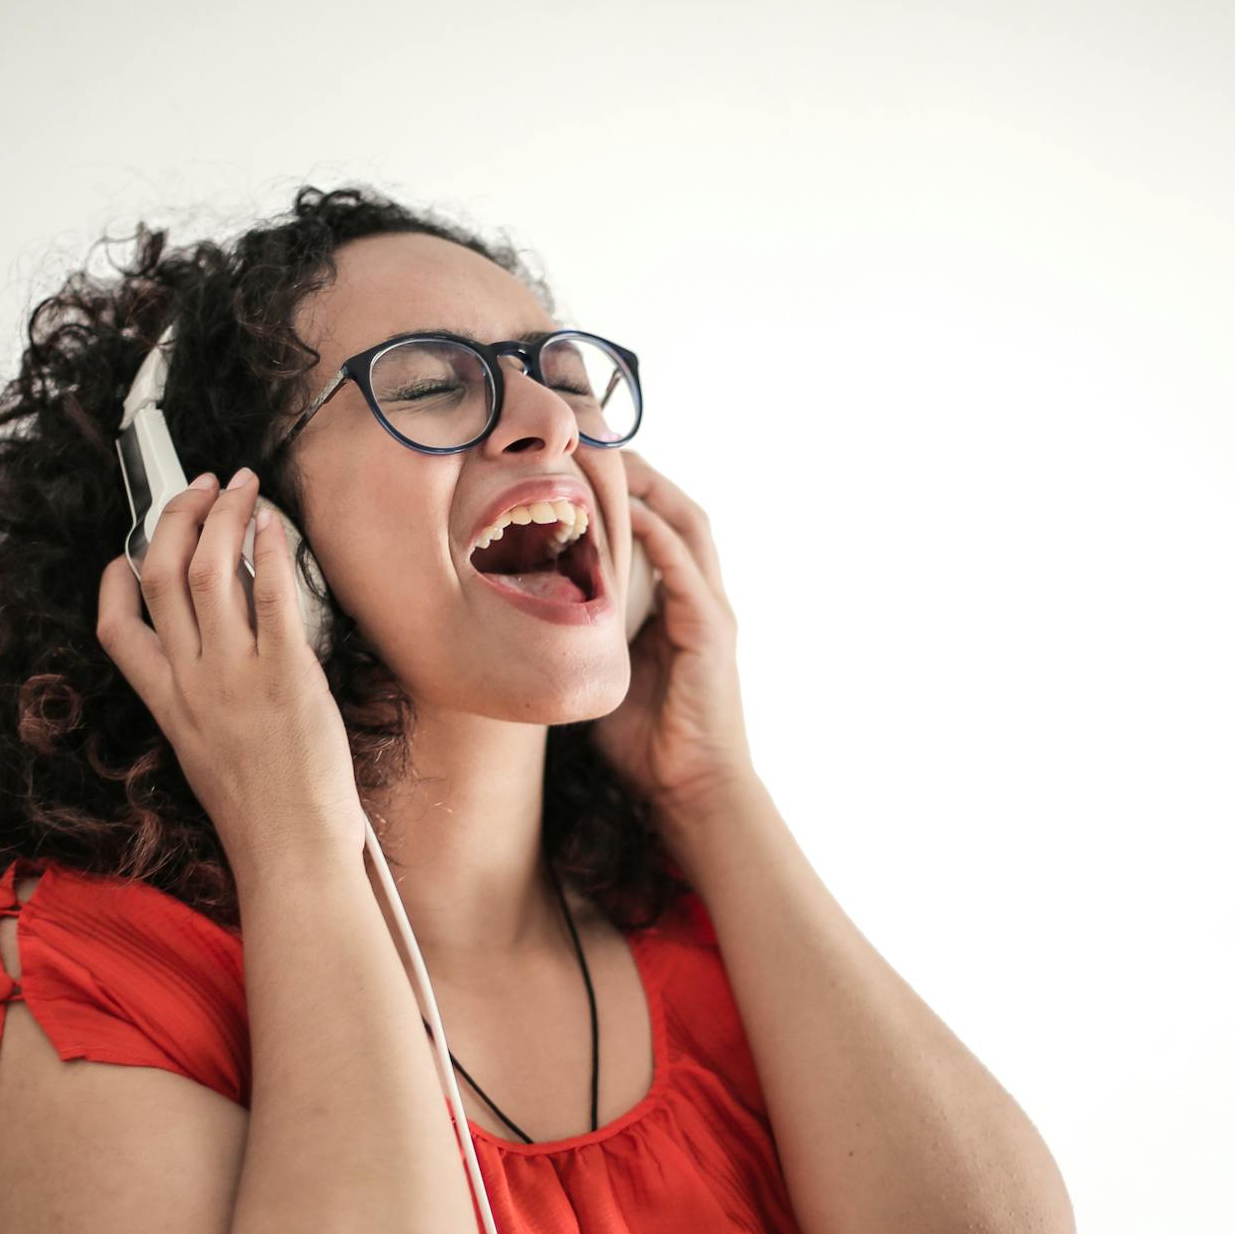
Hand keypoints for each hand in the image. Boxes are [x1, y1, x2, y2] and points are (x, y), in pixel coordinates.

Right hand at [96, 467, 367, 874]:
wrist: (291, 851)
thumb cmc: (263, 814)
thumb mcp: (208, 756)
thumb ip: (204, 704)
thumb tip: (224, 655)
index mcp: (166, 704)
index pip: (115, 629)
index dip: (115, 579)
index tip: (129, 551)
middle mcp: (191, 681)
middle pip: (160, 575)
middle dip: (175, 518)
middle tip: (200, 488)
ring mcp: (234, 675)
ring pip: (209, 569)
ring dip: (225, 516)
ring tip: (242, 487)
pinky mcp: (285, 673)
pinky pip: (269, 594)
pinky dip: (269, 549)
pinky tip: (274, 525)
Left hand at [589, 450, 755, 817]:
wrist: (691, 791)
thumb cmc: (649, 744)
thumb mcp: (605, 675)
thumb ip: (583, 640)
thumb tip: (523, 621)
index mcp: (680, 605)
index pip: (661, 528)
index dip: (630, 491)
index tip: (586, 464)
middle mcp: (701, 598)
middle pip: (679, 510)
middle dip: (643, 471)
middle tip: (597, 442)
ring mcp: (711, 612)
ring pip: (689, 526)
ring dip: (654, 488)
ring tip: (615, 458)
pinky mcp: (711, 634)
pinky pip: (686, 571)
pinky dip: (659, 537)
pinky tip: (629, 514)